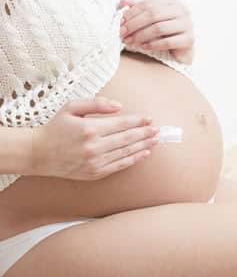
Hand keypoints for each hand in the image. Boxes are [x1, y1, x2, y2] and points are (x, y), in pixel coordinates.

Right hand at [31, 97, 159, 180]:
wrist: (38, 154)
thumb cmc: (56, 127)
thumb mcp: (71, 107)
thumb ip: (96, 103)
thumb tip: (120, 106)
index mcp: (90, 129)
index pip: (122, 124)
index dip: (138, 121)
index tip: (149, 119)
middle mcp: (94, 146)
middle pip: (128, 138)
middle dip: (145, 133)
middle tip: (158, 130)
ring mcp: (95, 162)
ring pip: (127, 152)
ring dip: (144, 145)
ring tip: (155, 140)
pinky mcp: (95, 173)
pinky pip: (119, 166)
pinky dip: (134, 159)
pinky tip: (144, 153)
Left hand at [118, 0, 194, 63]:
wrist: (183, 49)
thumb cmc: (165, 31)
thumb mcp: (151, 18)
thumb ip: (139, 9)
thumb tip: (122, 2)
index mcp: (172, 0)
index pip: (148, 4)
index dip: (131, 13)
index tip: (120, 23)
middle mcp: (182, 9)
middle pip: (153, 15)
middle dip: (134, 25)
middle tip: (122, 33)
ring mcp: (188, 24)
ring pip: (159, 28)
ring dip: (141, 35)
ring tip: (130, 41)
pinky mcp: (189, 40)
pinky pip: (168, 42)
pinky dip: (153, 44)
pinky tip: (144, 47)